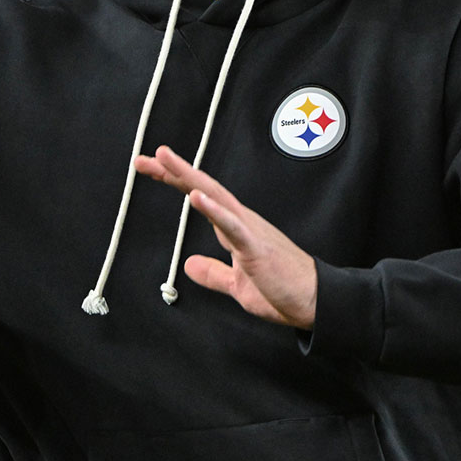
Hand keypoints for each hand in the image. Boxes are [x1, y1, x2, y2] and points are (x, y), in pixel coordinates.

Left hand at [134, 145, 316, 328]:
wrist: (316, 303)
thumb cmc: (283, 290)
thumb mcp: (237, 285)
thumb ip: (213, 273)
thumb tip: (188, 264)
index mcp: (236, 228)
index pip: (201, 196)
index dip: (175, 180)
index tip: (149, 168)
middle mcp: (241, 221)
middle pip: (203, 188)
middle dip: (173, 171)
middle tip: (143, 158)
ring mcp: (249, 231)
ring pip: (215, 196)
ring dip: (188, 177)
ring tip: (164, 158)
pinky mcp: (256, 248)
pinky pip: (232, 225)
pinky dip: (214, 209)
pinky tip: (196, 195)